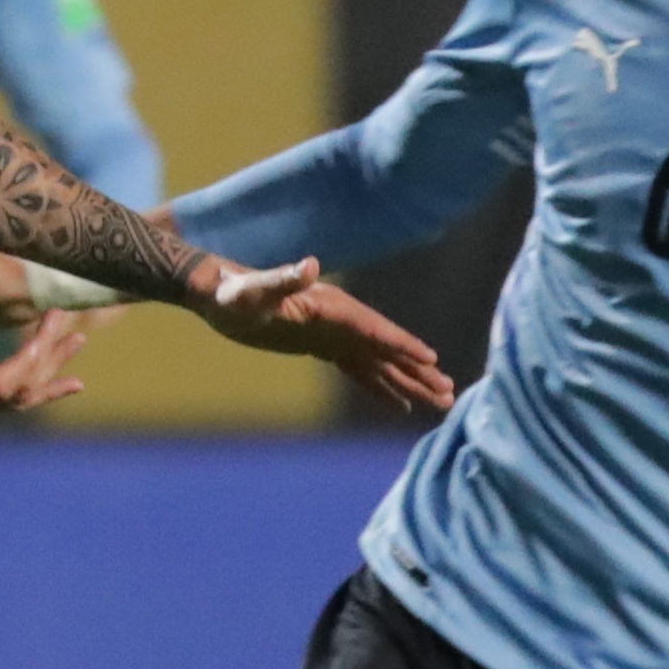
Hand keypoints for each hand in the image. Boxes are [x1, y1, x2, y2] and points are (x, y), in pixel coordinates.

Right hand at [0, 281, 88, 419]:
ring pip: (18, 396)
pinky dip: (39, 385)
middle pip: (18, 392)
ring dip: (50, 371)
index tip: (53, 320)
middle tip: (74, 324)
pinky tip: (65, 378)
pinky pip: (9, 396)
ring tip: (78, 343)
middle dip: (49, 359)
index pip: (4, 383)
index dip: (34, 356)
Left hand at [187, 256, 453, 414]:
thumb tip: (308, 264)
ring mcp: (335, 334)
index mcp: (331, 307)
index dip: (402, 345)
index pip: (374, 329)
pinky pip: (361, 370)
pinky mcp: (324, 347)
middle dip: (419, 371)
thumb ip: (281, 279)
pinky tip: (401, 403)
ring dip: (411, 381)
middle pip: (388, 349)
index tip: (431, 361)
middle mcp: (341, 319)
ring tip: (441, 401)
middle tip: (449, 394)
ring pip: (381, 362)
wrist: (218, 294)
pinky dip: (382, 386)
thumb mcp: (252, 289)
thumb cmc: (232, 293)